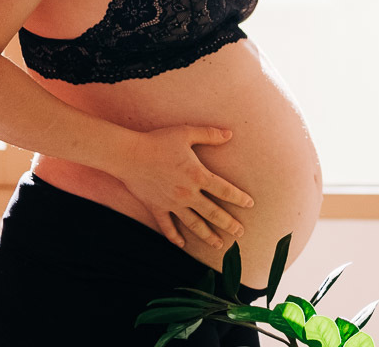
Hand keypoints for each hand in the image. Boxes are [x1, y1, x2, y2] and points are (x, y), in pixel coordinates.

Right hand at [117, 125, 254, 249]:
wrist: (128, 155)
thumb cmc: (158, 142)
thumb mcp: (187, 133)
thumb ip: (210, 134)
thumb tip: (230, 134)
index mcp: (198, 176)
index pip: (225, 190)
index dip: (239, 198)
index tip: (250, 204)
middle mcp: (187, 193)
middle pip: (213, 213)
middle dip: (229, 224)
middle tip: (241, 233)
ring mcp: (172, 203)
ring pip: (194, 224)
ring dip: (207, 235)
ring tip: (219, 245)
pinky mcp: (156, 208)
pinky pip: (167, 226)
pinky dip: (174, 237)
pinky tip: (182, 244)